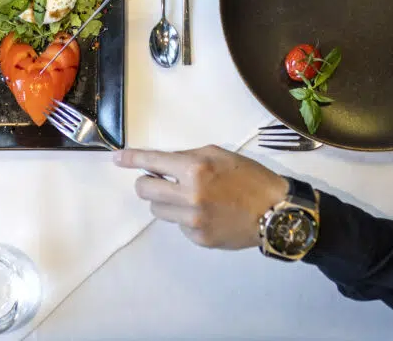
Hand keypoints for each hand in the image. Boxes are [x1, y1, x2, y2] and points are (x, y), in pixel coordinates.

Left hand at [115, 146, 288, 249]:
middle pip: (145, 190)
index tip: (116, 158)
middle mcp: (189, 195)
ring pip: (157, 209)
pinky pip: (178, 225)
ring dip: (165, 200)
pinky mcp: (198, 238)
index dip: (131, 159)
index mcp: (195, 168)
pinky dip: (184, 218)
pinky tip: (206, 213)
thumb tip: (161, 164)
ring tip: (189, 197)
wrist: (276, 212)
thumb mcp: (219, 154)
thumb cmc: (249, 177)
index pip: (152, 161)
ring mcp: (193, 220)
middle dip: (147, 182)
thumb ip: (188, 157)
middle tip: (159, 179)